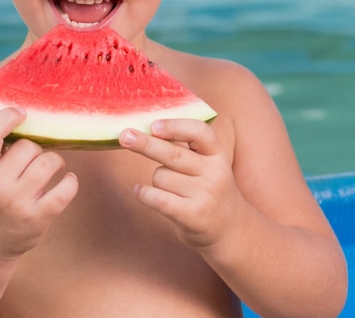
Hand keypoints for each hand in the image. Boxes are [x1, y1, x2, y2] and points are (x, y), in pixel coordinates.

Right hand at [0, 107, 78, 261]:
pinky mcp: (36, 220)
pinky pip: (65, 189)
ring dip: (55, 161)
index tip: (20, 112)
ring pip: (49, 162)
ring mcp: (17, 204)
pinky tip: (68, 181)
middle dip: (35, 148)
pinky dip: (70, 182)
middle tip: (33, 158)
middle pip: (28, 146)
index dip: (6, 117)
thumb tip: (22, 112)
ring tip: (51, 167)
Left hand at [119, 119, 242, 250]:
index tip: (153, 125)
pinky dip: (144, 193)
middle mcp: (215, 173)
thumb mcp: (206, 163)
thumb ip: (184, 147)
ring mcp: (205, 195)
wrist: (230, 229)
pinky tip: (139, 191)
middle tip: (124, 136)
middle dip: (145, 144)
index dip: (175, 126)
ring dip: (157, 180)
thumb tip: (144, 130)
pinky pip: (158, 199)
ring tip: (171, 189)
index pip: (200, 132)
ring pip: (161, 177)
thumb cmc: (207, 187)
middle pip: (173, 154)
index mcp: (217, 154)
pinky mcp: (194, 216)